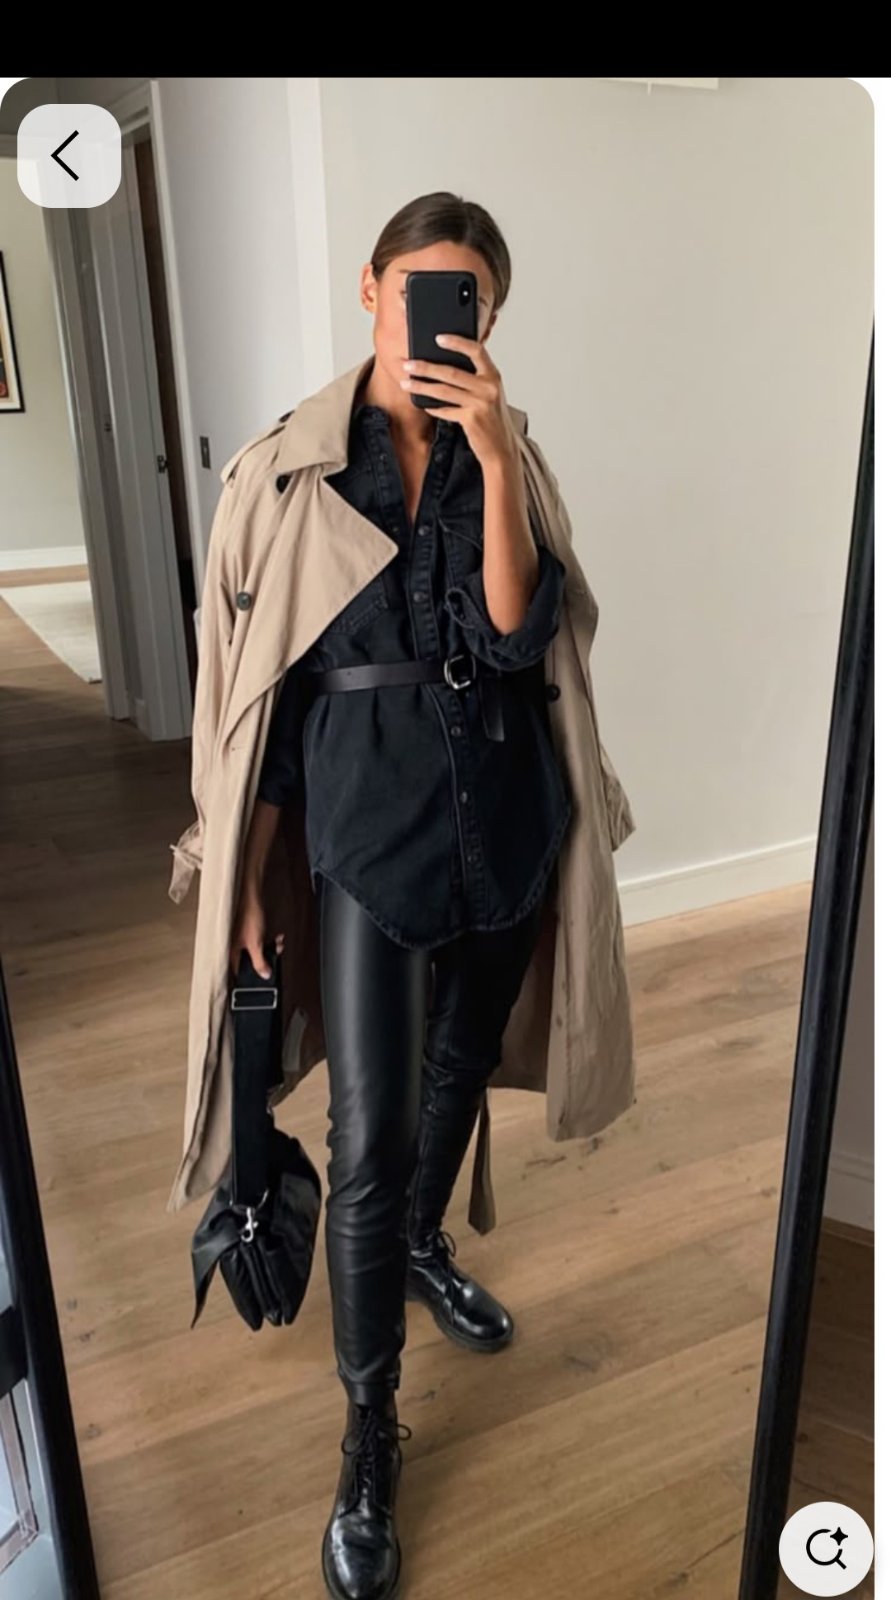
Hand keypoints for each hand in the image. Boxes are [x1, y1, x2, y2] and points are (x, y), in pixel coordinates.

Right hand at [229, 885, 283, 978]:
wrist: (250, 896)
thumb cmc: (248, 916)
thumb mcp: (255, 944)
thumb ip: (260, 962)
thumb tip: (265, 975)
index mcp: (231, 951)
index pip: (237, 971)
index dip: (249, 977)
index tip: (259, 981)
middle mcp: (233, 946)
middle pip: (250, 961)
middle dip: (265, 960)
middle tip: (274, 958)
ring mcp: (240, 939)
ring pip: (256, 951)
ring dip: (270, 949)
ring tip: (278, 945)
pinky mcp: (247, 931)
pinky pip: (259, 941)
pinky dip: (268, 941)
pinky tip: (277, 938)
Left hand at [400, 336, 518, 469]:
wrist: (502, 448)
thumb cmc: (493, 419)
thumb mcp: (490, 393)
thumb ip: (475, 379)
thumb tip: (444, 365)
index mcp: (493, 376)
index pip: (476, 351)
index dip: (457, 342)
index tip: (438, 338)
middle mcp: (488, 387)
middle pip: (451, 372)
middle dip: (425, 367)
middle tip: (408, 364)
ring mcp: (480, 404)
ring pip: (443, 390)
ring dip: (421, 386)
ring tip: (406, 383)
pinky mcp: (471, 420)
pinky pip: (446, 410)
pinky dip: (433, 407)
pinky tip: (423, 404)